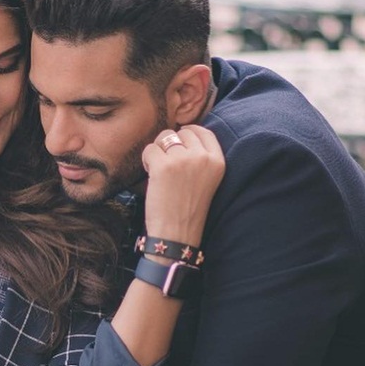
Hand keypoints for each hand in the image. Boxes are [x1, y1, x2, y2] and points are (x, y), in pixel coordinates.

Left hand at [141, 124, 224, 246]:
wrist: (177, 234)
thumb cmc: (188, 208)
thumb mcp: (207, 179)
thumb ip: (200, 157)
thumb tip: (181, 134)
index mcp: (218, 161)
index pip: (204, 131)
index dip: (190, 132)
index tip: (180, 141)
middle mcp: (202, 157)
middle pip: (182, 132)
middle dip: (171, 143)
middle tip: (168, 164)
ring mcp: (183, 160)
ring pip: (163, 138)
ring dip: (157, 152)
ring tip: (160, 171)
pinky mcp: (163, 166)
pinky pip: (149, 149)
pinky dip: (146, 160)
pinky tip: (152, 176)